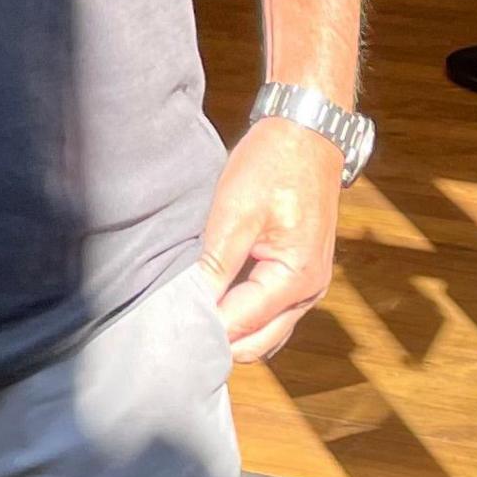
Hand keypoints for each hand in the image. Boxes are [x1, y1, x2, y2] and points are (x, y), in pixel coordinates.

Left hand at [196, 116, 343, 363]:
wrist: (308, 133)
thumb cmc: (274, 165)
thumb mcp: (235, 212)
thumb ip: (215, 265)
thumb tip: (192, 305)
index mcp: (296, 279)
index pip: (241, 325)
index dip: (203, 328)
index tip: (166, 328)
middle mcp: (309, 293)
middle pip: (257, 343)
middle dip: (219, 340)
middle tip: (175, 327)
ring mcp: (310, 287)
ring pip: (266, 333)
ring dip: (233, 330)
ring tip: (193, 314)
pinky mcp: (302, 275)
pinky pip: (272, 313)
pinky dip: (245, 314)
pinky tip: (216, 299)